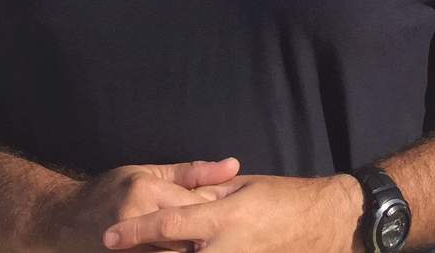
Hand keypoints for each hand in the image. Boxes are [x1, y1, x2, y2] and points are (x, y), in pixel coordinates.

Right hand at [29, 159, 240, 251]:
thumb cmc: (109, 191)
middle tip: (222, 236)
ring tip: (206, 243)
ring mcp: (128, 248)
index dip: (216, 213)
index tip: (232, 215)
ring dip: (191, 249)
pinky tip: (180, 249)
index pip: (194, 207)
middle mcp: (136, 220)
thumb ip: (193, 172)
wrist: (62, 220)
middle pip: (186, 235)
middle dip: (207, 238)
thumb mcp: (149, 173)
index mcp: (145, 193)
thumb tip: (234, 165)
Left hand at [102, 173, 361, 252]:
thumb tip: (174, 200)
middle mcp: (227, 248)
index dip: (135, 232)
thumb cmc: (286, 198)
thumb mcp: (244, 188)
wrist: (326, 223)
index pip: (169, 225)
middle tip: (119, 250)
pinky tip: (190, 251)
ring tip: (148, 251)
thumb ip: (207, 195)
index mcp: (226, 217)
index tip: (108, 237)